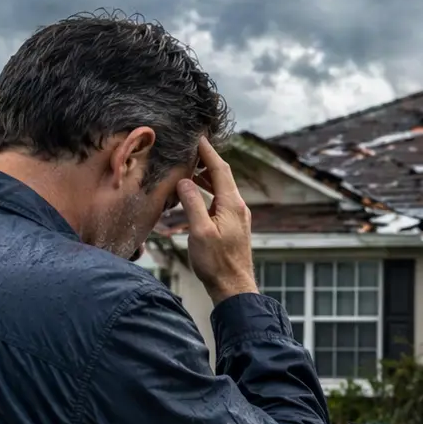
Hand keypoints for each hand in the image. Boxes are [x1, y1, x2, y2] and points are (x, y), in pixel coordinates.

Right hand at [176, 137, 258, 303]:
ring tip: (189, 170)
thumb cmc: (216, 263)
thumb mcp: (199, 231)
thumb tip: (185, 181)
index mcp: (231, 204)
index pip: (220, 169)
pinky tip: (194, 198)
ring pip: (220, 190)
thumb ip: (192, 203)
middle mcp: (237, 207)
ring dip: (205, 178)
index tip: (198, 136)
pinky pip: (218, 202)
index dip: (208, 151)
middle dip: (206, 161)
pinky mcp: (232, 227)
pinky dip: (206, 194)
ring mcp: (236, 217)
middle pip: (221, 176)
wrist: (233, 287)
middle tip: (189, 150)